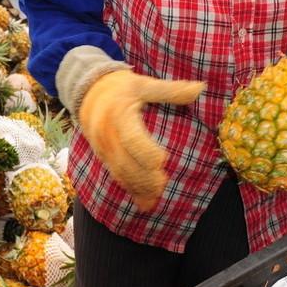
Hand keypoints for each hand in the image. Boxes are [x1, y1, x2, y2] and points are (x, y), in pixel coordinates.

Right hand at [78, 70, 203, 211]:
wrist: (86, 91)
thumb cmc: (119, 88)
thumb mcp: (143, 83)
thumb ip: (170, 90)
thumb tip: (200, 88)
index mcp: (119, 115)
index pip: (130, 138)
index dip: (145, 151)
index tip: (162, 160)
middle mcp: (108, 134)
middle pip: (124, 162)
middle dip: (143, 177)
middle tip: (163, 185)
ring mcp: (103, 148)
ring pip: (119, 173)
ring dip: (137, 187)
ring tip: (156, 197)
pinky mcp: (103, 156)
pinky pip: (116, 176)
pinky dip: (130, 190)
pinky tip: (145, 202)